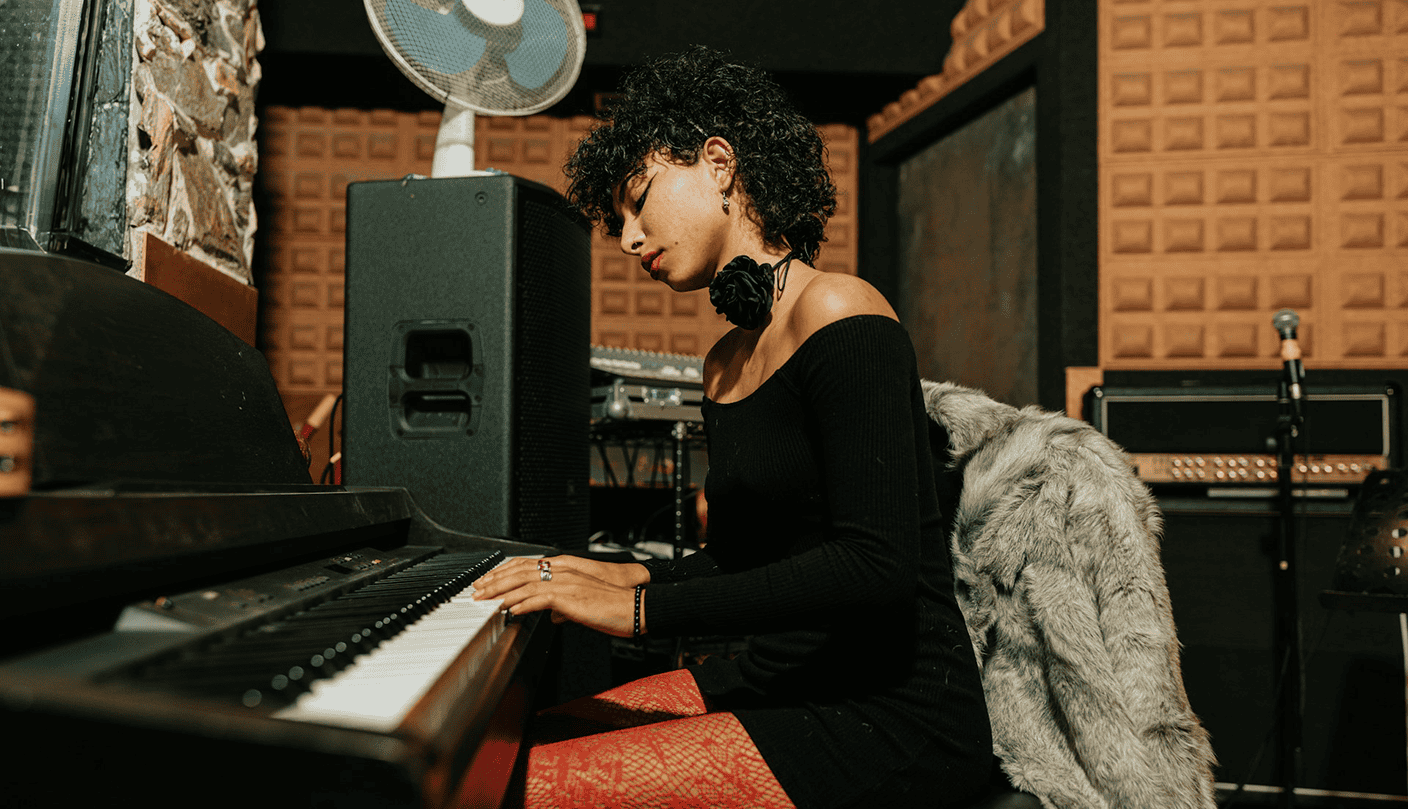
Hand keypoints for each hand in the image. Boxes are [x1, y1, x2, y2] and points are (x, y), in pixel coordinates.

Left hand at [473, 556, 648, 637]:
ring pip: (525, 582)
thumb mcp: (584, 605)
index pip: (528, 566)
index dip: (504, 573)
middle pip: (521, 571)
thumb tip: (553, 615)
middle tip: (477, 590)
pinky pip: (540, 598)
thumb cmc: (614, 607)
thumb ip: (566, 607)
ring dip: (502, 592)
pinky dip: (522, 603)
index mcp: (566, 570)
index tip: (488, 582)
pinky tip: (509, 609)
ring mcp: (567, 582)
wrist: (636, 607)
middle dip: (495, 580)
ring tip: (485, 600)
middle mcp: (564, 572)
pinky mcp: (571, 596)